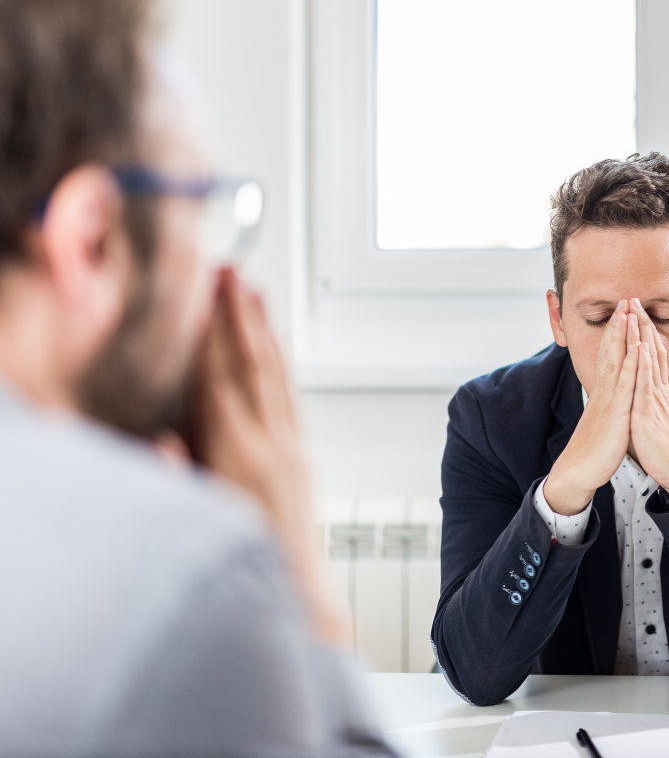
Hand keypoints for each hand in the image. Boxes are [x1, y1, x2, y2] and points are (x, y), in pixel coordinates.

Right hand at [190, 268, 349, 645]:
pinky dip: (278, 364)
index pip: (221, 378)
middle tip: (231, 271)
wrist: (299, 601)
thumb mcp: (199, 523)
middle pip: (253, 364)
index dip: (213, 331)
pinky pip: (289, 397)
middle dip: (240, 315)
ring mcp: (292, 449)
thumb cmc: (244, 568)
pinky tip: (271, 348)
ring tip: (255, 291)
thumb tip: (162, 440)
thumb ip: (177, 480)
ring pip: (276, 375)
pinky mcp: (302, 459)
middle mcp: (273, 444)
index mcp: (240, 455)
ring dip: (264, 330)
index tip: (206, 291)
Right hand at [544, 299, 640, 514]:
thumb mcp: (604, 420)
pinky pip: (624, 386)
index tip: (621, 312)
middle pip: (610, 352)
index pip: (609, 356)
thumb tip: (613, 395)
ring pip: (616, 362)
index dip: (615, 333)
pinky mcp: (615, 414)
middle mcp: (604, 392)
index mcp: (603, 393)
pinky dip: (631, 366)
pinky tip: (636, 349)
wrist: (579, 471)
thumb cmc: (594, 448)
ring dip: (622, 336)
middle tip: (624, 300)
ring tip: (628, 313)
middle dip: (618, 325)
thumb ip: (610, 404)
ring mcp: (608, 401)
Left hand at [629, 299, 668, 493]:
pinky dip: (644, 365)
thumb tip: (641, 394)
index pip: (650, 355)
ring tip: (636, 312)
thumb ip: (648, 402)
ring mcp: (655, 400)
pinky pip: (647, 386)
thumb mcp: (653, 419)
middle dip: (642, 324)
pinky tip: (641, 347)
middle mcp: (657, 391)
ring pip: (649, 362)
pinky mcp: (650, 413)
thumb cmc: (664, 449)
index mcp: (656, 392)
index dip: (643, 332)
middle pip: (651, 351)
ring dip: (643, 335)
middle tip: (634, 299)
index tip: (635, 312)